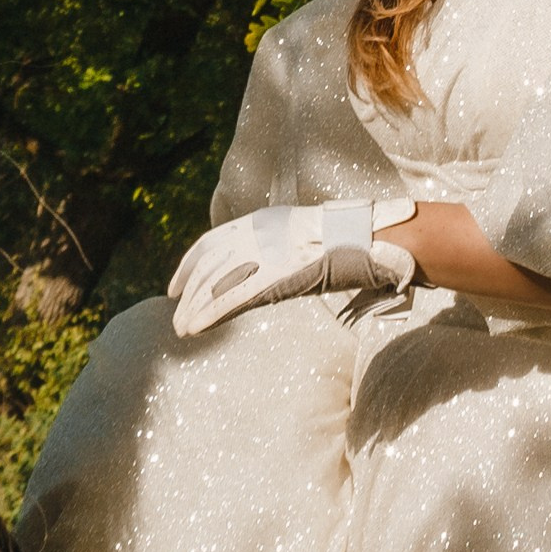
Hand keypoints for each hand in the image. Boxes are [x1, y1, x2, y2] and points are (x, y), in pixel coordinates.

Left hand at [168, 201, 417, 338]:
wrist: (373, 241)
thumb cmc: (355, 245)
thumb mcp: (311, 244)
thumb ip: (289, 255)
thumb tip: (284, 273)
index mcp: (263, 222)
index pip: (212, 241)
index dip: (190, 264)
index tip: (177, 287)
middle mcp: (257, 233)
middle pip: (209, 264)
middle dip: (189, 291)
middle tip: (177, 314)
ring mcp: (265, 253)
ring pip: (216, 282)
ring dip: (195, 308)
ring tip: (183, 329)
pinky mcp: (274, 276)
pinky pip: (233, 297)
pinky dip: (210, 313)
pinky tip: (195, 328)